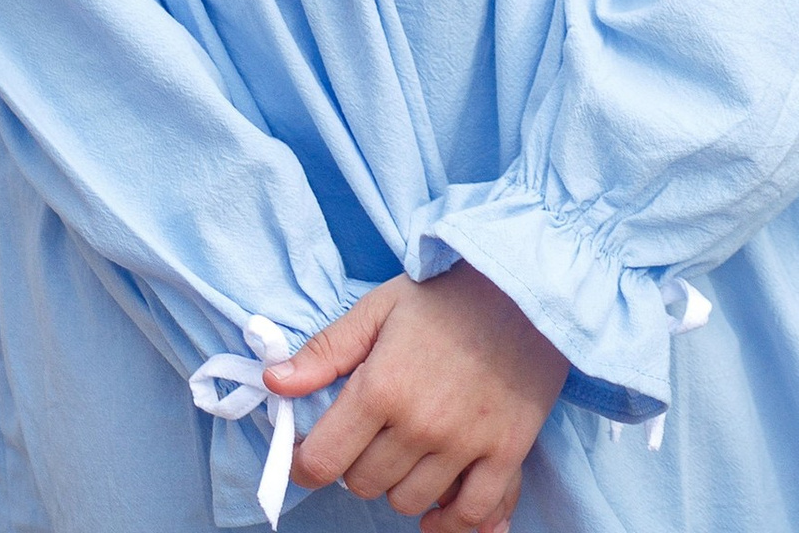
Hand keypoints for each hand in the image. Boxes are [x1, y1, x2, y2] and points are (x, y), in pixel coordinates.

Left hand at [269, 266, 564, 526]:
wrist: (525, 288)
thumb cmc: (445, 296)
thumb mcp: (377, 308)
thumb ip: (325, 351)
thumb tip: (274, 383)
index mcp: (381, 387)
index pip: (323, 460)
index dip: (306, 464)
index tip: (309, 454)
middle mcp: (419, 425)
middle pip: (364, 484)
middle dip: (355, 465)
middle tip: (369, 435)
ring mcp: (465, 445)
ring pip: (409, 503)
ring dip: (399, 486)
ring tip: (406, 452)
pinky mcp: (505, 455)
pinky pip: (470, 515)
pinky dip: (450, 522)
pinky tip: (437, 508)